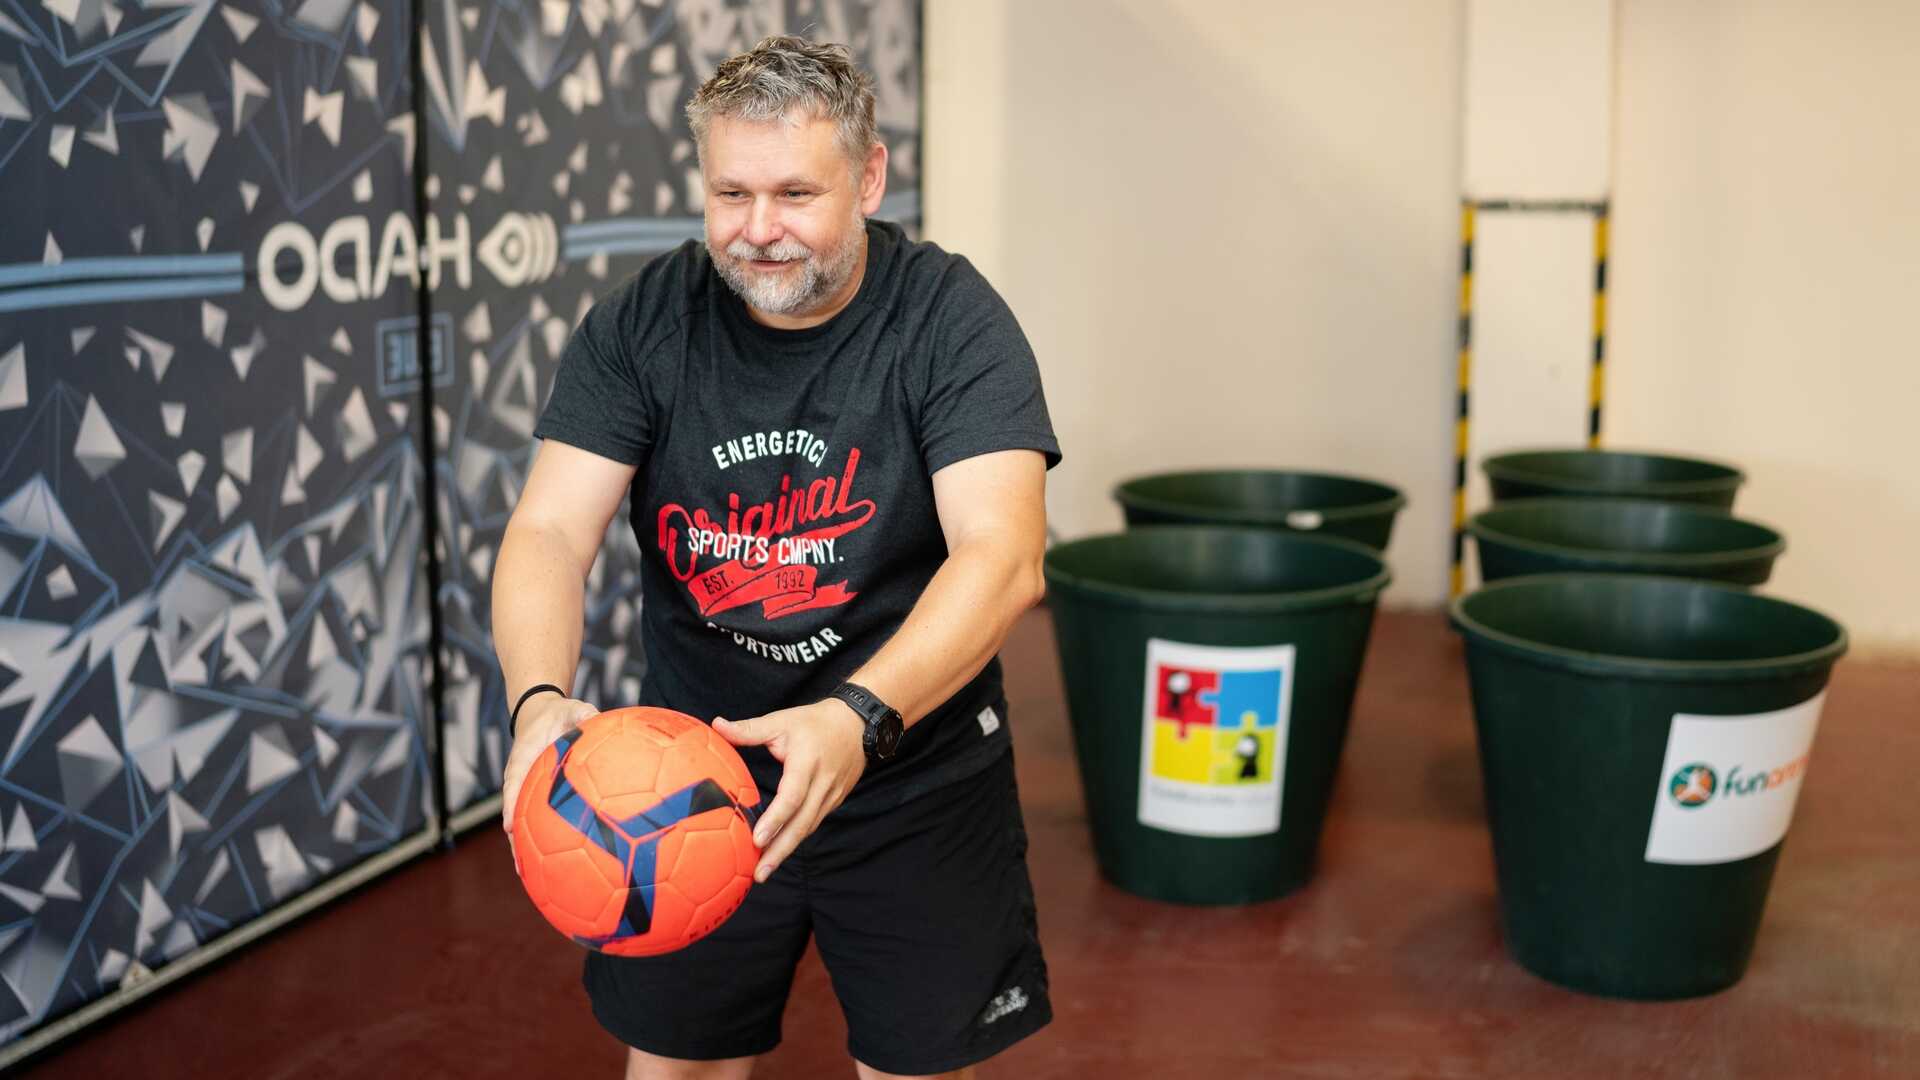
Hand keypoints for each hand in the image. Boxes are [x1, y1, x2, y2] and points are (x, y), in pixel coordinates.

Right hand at [501, 694, 598, 872]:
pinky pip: (538, 822)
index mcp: (523, 760)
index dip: (512, 806)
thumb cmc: (556, 713)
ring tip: (533, 880)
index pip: (514, 785)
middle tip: (521, 869)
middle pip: (514, 816)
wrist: (539, 715)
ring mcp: (526, 792)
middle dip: (516, 843)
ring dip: (526, 850)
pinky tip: (560, 866)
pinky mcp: (536, 798)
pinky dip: (544, 842)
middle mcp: (520, 780)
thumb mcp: (570, 707)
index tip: (510, 827)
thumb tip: (597, 717)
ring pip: (523, 825)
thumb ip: (582, 713)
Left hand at [713, 700, 866, 881]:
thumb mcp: (782, 721)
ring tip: (763, 870)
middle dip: (780, 851)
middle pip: (801, 824)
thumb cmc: (816, 722)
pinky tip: (779, 851)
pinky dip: (796, 839)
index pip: (792, 796)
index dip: (775, 819)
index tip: (757, 840)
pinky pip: (812, 824)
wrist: (858, 725)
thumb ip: (749, 729)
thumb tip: (716, 725)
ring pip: (807, 828)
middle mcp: (822, 784)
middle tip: (759, 873)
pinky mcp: (833, 801)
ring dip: (786, 850)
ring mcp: (831, 796)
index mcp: (807, 763)